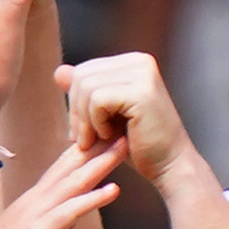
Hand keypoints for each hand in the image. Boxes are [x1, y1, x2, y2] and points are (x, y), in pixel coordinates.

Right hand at [0, 121, 130, 228]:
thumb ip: (51, 227)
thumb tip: (69, 221)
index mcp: (31, 202)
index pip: (61, 169)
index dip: (85, 150)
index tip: (106, 135)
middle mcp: (33, 201)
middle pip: (70, 166)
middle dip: (98, 146)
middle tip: (123, 126)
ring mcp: (35, 215)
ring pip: (73, 182)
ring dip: (101, 163)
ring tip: (125, 146)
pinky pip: (70, 212)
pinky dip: (93, 198)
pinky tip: (114, 189)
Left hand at [56, 53, 205, 207]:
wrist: (169, 167)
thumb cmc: (137, 145)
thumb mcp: (104, 116)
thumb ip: (84, 92)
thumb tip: (59, 70)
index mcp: (132, 62)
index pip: (83, 71)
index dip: (74, 102)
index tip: (80, 131)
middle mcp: (139, 61)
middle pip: (81, 76)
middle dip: (75, 112)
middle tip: (84, 140)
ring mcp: (143, 73)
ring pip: (86, 87)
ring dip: (84, 120)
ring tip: (96, 140)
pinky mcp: (142, 91)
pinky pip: (98, 99)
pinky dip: (96, 123)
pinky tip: (109, 136)